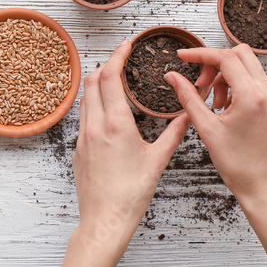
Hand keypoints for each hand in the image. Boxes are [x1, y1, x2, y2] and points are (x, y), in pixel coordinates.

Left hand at [72, 40, 189, 259]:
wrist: (104, 221)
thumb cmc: (131, 194)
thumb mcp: (158, 160)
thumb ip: (174, 133)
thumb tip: (189, 114)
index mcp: (116, 124)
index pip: (110, 77)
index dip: (117, 55)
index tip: (126, 45)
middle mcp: (94, 126)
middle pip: (92, 81)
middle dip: (106, 65)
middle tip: (122, 60)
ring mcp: (82, 138)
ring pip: (85, 99)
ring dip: (97, 84)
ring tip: (115, 82)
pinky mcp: (77, 151)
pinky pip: (83, 118)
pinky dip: (93, 105)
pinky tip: (108, 113)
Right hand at [164, 44, 266, 206]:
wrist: (263, 187)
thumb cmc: (238, 164)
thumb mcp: (206, 129)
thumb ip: (188, 97)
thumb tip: (173, 77)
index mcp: (251, 96)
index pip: (226, 58)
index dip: (201, 54)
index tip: (183, 57)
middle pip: (240, 54)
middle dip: (215, 63)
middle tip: (201, 83)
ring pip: (249, 67)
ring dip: (226, 76)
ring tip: (214, 103)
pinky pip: (256, 82)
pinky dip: (238, 86)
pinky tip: (227, 107)